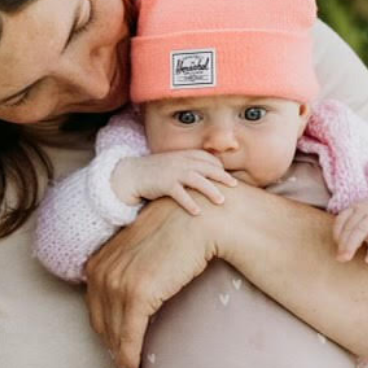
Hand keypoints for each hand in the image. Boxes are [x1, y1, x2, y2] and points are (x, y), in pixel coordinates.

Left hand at [85, 194, 219, 367]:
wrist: (200, 220)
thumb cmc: (178, 233)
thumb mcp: (142, 250)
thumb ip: (130, 268)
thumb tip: (135, 290)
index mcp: (98, 262)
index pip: (95, 308)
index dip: (104, 332)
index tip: (115, 349)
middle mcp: (101, 272)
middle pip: (100, 323)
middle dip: (110, 349)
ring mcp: (117, 283)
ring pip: (113, 334)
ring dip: (121, 360)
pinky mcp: (137, 294)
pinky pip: (129, 336)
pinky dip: (130, 359)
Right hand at [111, 151, 238, 214]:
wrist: (132, 174)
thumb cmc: (157, 172)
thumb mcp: (175, 165)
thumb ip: (191, 167)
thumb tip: (210, 179)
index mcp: (185, 155)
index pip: (208, 159)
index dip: (219, 168)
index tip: (228, 179)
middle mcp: (181, 161)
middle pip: (207, 168)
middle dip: (222, 176)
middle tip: (235, 186)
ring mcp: (173, 172)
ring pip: (196, 180)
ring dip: (210, 190)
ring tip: (221, 201)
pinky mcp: (163, 184)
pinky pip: (179, 194)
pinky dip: (189, 203)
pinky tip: (198, 212)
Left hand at [333, 200, 367, 262]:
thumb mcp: (363, 224)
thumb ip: (352, 236)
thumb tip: (340, 256)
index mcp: (356, 208)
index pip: (341, 219)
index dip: (337, 233)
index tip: (337, 246)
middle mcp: (366, 209)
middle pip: (351, 226)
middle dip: (343, 243)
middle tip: (340, 258)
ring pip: (361, 230)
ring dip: (352, 245)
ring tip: (347, 258)